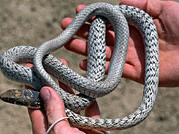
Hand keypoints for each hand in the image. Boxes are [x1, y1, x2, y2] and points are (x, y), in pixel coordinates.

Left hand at [26, 60, 106, 133]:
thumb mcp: (59, 133)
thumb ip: (53, 113)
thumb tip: (46, 91)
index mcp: (46, 128)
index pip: (36, 103)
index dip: (34, 86)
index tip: (32, 70)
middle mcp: (60, 123)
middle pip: (54, 98)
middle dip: (52, 80)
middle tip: (51, 63)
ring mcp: (76, 124)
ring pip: (72, 100)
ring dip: (70, 85)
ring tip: (67, 68)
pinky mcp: (92, 125)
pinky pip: (90, 108)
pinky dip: (89, 97)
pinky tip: (87, 85)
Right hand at [60, 0, 178, 86]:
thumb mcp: (163, 6)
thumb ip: (141, 3)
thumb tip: (120, 1)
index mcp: (134, 25)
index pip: (108, 20)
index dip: (93, 16)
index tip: (78, 12)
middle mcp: (129, 40)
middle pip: (101, 37)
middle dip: (82, 32)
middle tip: (65, 29)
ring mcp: (130, 56)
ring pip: (103, 53)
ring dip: (85, 49)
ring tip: (68, 44)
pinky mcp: (135, 72)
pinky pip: (114, 70)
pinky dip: (99, 67)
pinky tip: (85, 63)